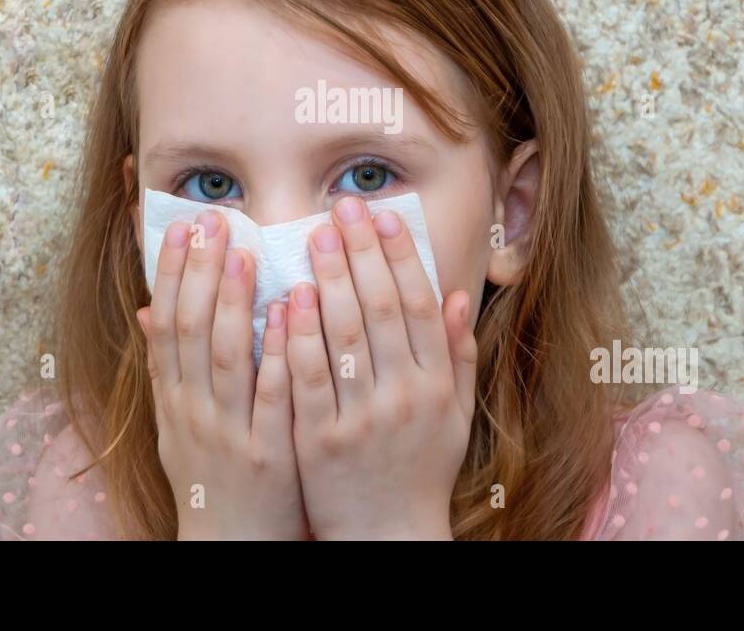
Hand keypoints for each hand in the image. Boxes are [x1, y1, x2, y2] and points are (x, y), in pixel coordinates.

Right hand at [137, 209, 308, 539]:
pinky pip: (270, 397)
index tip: (181, 228)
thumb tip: (147, 309)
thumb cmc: (211, 474)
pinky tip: (287, 315)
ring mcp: (229, 432)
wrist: (231, 545)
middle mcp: (193, 411)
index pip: (167, 324)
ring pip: (227, 358)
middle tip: (213, 221)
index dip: (173, 274)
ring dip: (234, 303)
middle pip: (193, 331)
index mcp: (174, 399)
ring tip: (244, 254)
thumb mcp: (177, 423)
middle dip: (201, 273)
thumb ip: (167, 367)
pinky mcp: (268, 453)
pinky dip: (275, 354)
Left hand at [286, 195, 477, 539]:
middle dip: (362, 252)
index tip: (384, 215)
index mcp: (436, 385)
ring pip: (344, 336)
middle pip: (383, 309)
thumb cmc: (420, 469)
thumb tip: (457, 296)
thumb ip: (456, 355)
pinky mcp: (320, 440)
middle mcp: (404, 397)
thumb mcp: (454, 415)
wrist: (386, 536)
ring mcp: (361, 418)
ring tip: (312, 235)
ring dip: (328, 280)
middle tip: (341, 207)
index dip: (402, 255)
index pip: (420, 305)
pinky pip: (307, 378)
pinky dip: (297, 335)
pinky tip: (287, 297)